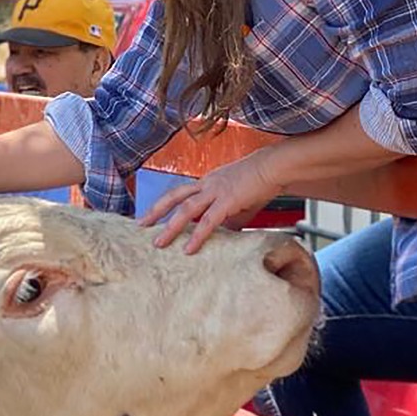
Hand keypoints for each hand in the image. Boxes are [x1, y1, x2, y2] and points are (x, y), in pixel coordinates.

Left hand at [139, 150, 284, 254]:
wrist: (274, 167)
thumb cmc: (260, 181)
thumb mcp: (239, 199)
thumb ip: (229, 216)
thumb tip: (225, 234)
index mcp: (208, 181)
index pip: (180, 192)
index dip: (165, 203)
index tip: (152, 215)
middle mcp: (207, 184)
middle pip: (174, 196)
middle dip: (156, 211)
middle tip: (141, 225)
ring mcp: (215, 191)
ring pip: (185, 209)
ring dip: (170, 227)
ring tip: (159, 243)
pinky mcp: (227, 200)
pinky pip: (208, 221)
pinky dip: (197, 236)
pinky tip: (189, 248)